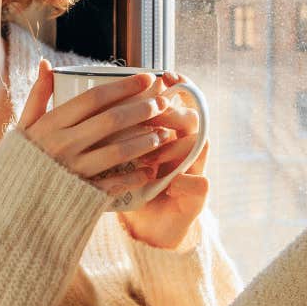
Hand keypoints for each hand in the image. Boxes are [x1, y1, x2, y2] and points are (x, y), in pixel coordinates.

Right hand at [18, 60, 178, 200]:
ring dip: (146, 141)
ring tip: (165, 133)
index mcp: (51, 124)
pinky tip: (151, 170)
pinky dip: (135, 177)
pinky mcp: (81, 193)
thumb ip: (38, 95)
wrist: (8, 204)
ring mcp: (74, 170)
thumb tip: (46, 64)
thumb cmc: (19, 161)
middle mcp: (64, 145)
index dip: (124, 87)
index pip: (94, 98)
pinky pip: (114, 183)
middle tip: (163, 102)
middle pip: (111, 121)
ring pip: (118, 151)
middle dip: (142, 109)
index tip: (147, 78)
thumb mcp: (23, 126)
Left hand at [117, 71, 210, 249]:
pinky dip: (185, 182)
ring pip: (198, 147)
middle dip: (172, 115)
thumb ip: (119, 128)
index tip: (165, 77)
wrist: (150, 229)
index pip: (179, 102)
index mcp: (170, 133)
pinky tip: (171, 185)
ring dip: (175, 149)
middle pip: (191, 119)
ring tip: (154, 156)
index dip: (178, 87)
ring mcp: (195, 171)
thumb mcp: (123, 156)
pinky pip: (200, 184)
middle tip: (156, 114)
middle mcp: (187, 148)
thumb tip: (106, 96)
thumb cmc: (132, 187)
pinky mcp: (197, 196)